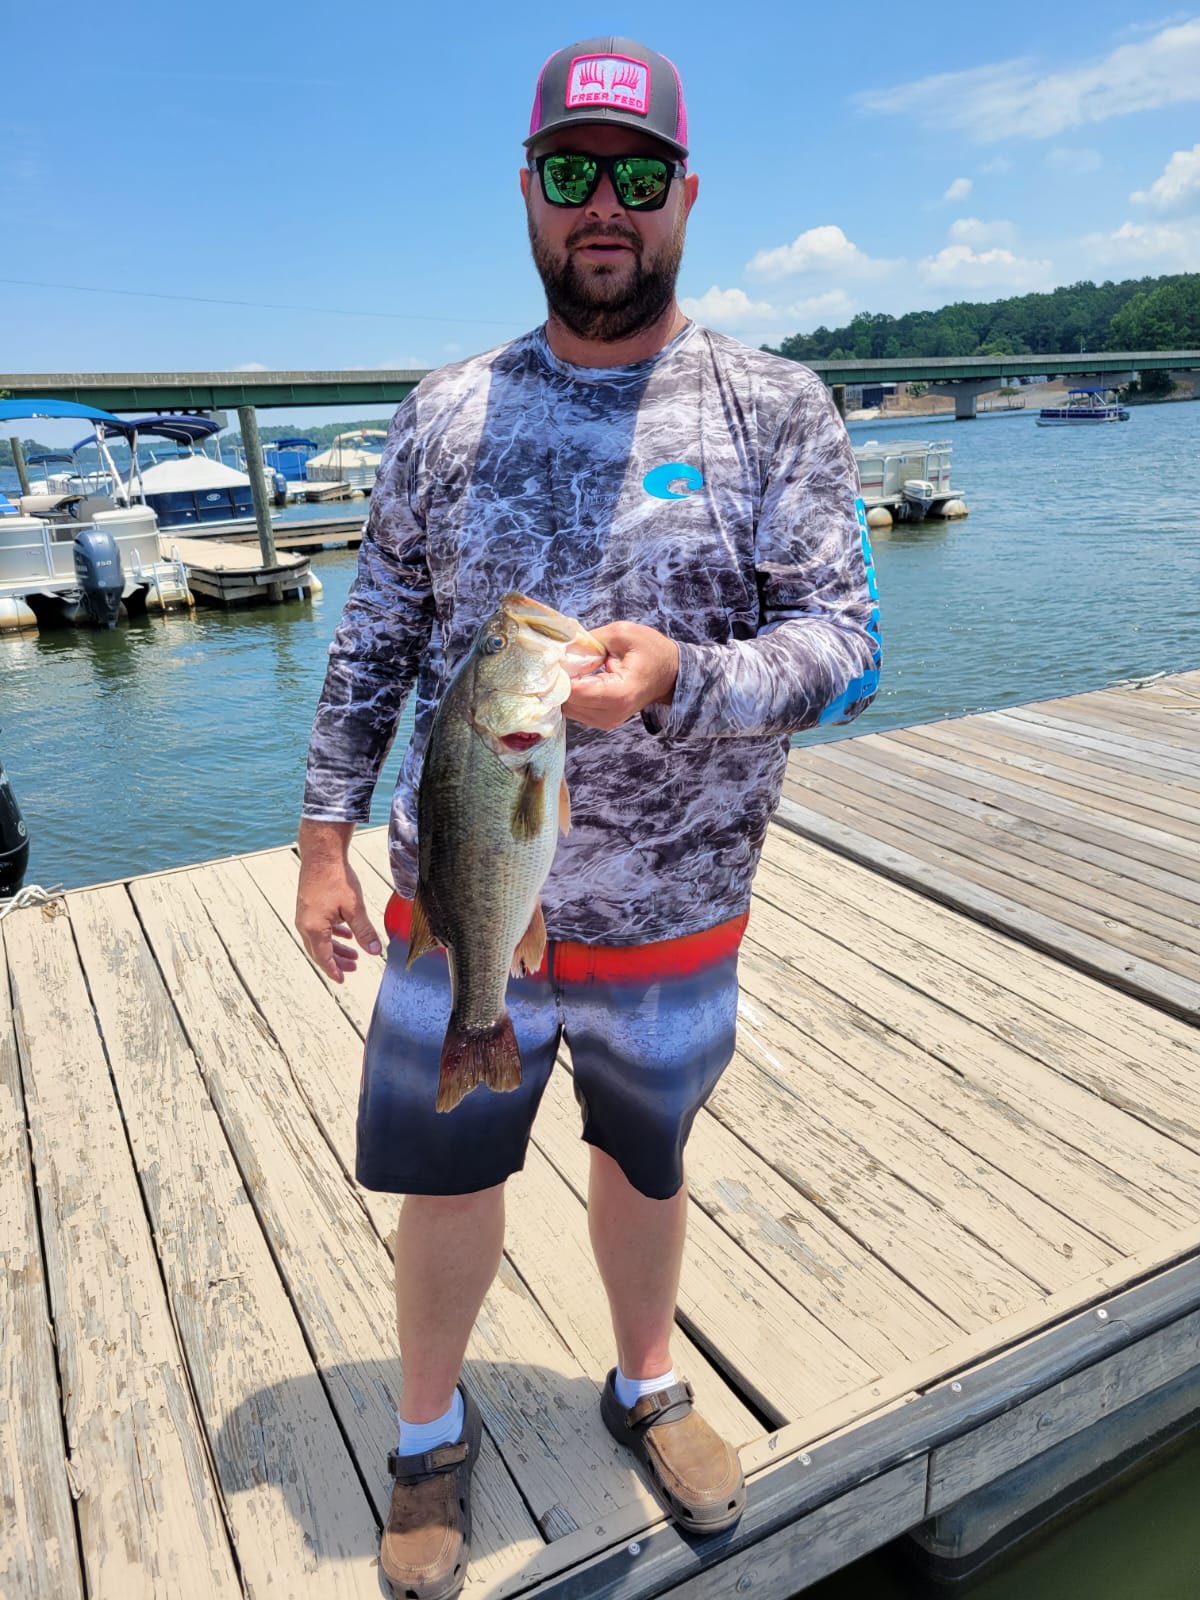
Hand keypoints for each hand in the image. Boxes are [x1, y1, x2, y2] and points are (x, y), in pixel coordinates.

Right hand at [295, 820, 382, 983]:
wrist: (321, 854)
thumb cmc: (336, 878)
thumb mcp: (354, 908)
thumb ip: (364, 931)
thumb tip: (375, 951)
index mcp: (314, 928)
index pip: (324, 957)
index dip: (334, 970)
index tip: (342, 980)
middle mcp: (305, 924)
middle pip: (320, 951)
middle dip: (337, 961)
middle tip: (353, 968)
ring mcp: (305, 915)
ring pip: (319, 939)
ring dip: (336, 948)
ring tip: (353, 953)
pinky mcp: (308, 906)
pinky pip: (319, 927)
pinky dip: (332, 934)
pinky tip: (345, 932)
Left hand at [565, 621, 678, 730]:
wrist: (670, 674)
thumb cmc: (651, 651)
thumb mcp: (623, 634)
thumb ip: (591, 640)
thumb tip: (564, 649)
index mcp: (619, 693)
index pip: (575, 691)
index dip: (559, 675)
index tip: (553, 658)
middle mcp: (611, 713)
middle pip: (567, 702)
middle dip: (559, 681)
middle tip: (558, 660)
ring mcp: (606, 721)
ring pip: (568, 708)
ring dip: (563, 689)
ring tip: (570, 668)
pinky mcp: (602, 722)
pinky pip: (576, 710)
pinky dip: (571, 695)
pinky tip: (577, 678)